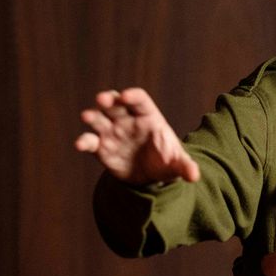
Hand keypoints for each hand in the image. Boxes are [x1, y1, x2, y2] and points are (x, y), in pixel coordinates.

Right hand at [75, 88, 199, 184]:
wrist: (151, 179)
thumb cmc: (166, 163)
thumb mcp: (177, 165)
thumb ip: (185, 167)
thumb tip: (194, 175)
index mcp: (148, 118)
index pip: (140, 101)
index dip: (133, 96)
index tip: (126, 96)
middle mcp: (128, 121)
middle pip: (116, 104)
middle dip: (109, 100)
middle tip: (102, 99)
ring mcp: (113, 132)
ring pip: (100, 119)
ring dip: (93, 116)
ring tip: (87, 116)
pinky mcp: (102, 148)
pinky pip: (91, 142)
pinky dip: (84, 141)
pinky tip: (80, 144)